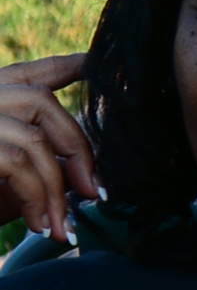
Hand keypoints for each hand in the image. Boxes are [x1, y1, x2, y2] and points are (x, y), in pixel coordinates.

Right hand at [0, 53, 93, 241]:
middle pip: (41, 100)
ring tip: (62, 227)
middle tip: (94, 193)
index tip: (92, 62)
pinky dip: (37, 198)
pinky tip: (39, 225)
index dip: (66, 65)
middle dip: (78, 148)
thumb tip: (85, 170)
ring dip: (57, 188)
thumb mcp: (6, 178)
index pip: (30, 72)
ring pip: (34, 138)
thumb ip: (38, 163)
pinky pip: (17, 163)